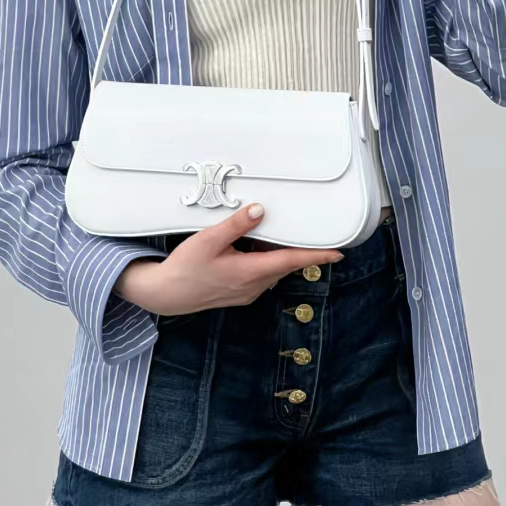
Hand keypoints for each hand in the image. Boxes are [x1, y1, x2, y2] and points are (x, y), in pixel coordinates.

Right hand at [113, 203, 343, 315]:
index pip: (292, 262)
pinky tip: (251, 246)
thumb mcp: (208, 240)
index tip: (338, 252)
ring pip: (271, 269)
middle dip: (295, 248)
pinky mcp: (238, 292)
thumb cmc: (185, 268)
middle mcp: (253, 286)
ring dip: (276, 253)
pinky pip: (260, 273)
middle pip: (283, 264)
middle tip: (306, 230)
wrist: (167, 295)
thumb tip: (260, 210)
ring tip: (272, 232)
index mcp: (250, 272)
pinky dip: (262, 259)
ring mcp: (246, 292)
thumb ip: (236, 225)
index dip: (317, 256)